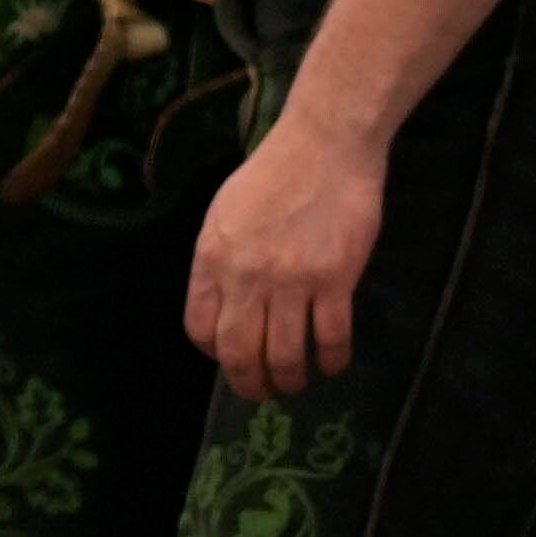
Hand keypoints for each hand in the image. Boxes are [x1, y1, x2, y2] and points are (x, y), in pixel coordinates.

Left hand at [184, 117, 378, 400]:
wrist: (325, 144)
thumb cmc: (274, 172)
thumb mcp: (226, 212)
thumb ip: (219, 260)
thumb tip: (223, 305)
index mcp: (212, 258)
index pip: (200, 328)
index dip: (214, 353)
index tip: (231, 357)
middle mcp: (246, 277)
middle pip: (239, 353)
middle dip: (250, 384)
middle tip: (263, 392)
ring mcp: (292, 281)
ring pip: (285, 356)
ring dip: (290, 380)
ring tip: (297, 383)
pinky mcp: (335, 280)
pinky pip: (330, 339)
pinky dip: (331, 361)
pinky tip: (332, 363)